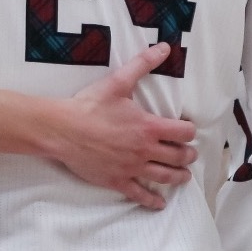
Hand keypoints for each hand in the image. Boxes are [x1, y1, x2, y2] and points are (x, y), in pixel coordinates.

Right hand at [52, 43, 198, 208]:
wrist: (62, 130)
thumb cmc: (89, 105)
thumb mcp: (118, 82)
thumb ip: (143, 64)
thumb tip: (163, 47)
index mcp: (148, 126)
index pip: (183, 132)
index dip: (189, 131)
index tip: (188, 130)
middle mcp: (144, 149)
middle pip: (178, 156)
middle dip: (187, 155)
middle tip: (189, 154)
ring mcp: (132, 167)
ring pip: (164, 177)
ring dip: (178, 177)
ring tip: (184, 176)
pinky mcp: (117, 180)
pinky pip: (140, 194)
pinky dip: (152, 200)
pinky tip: (159, 203)